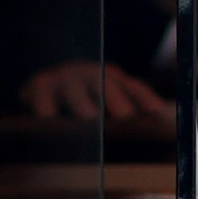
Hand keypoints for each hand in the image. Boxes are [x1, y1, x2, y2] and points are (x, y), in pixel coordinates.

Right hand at [20, 60, 167, 124]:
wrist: (42, 79)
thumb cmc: (80, 97)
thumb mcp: (102, 101)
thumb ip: (121, 112)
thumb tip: (150, 125)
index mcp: (110, 78)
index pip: (131, 85)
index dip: (144, 97)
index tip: (157, 110)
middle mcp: (89, 73)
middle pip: (104, 81)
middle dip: (115, 96)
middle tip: (125, 114)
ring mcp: (64, 76)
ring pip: (74, 87)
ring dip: (82, 100)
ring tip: (89, 115)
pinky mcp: (40, 83)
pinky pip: (43, 94)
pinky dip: (44, 104)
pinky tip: (48, 117)